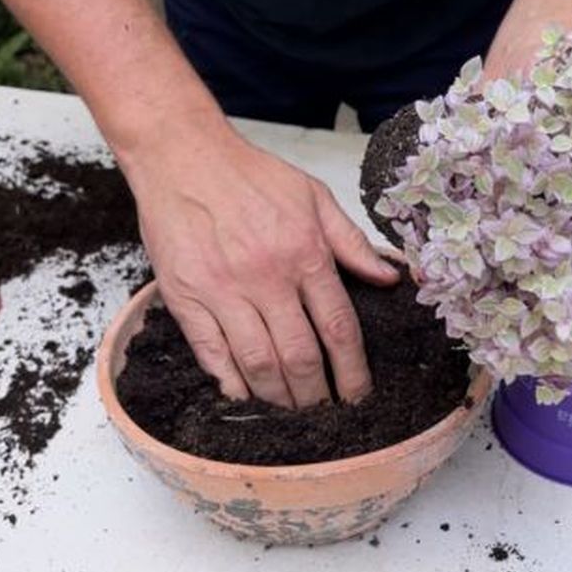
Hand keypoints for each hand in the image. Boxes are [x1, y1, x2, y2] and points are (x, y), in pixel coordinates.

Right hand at [122, 116, 398, 407]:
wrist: (182, 155)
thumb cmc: (250, 176)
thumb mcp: (313, 197)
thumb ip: (351, 242)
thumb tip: (390, 278)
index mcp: (304, 254)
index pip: (338, 328)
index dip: (353, 371)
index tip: (360, 396)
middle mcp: (266, 277)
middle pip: (301, 356)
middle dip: (319, 396)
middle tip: (329, 417)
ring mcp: (223, 290)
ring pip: (258, 363)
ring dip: (280, 399)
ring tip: (294, 415)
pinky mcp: (185, 297)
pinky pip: (211, 353)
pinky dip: (231, 383)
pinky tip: (246, 397)